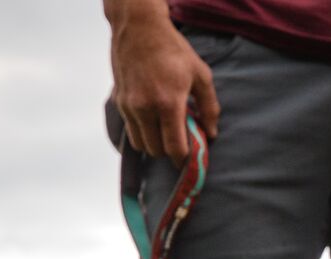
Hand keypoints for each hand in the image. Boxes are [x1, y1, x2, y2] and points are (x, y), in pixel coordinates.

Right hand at [107, 0, 219, 163]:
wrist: (139, 28)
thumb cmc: (174, 50)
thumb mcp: (200, 75)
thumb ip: (209, 107)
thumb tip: (212, 134)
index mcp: (168, 104)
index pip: (174, 148)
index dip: (182, 159)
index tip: (188, 160)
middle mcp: (145, 108)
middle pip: (156, 150)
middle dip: (168, 152)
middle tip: (178, 143)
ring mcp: (129, 105)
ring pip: (140, 144)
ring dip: (153, 144)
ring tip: (164, 133)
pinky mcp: (119, 100)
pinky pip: (129, 129)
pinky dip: (141, 132)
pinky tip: (152, 121)